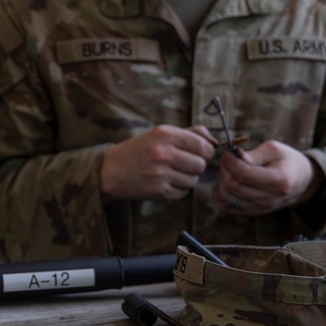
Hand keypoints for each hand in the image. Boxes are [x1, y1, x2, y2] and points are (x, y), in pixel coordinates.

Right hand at [100, 125, 215, 203]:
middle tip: (185, 163)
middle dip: (196, 165)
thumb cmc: (139, 149)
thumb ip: (189, 133)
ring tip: (173, 172)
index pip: (203, 146)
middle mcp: (163, 153)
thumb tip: (214, 140)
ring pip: (193, 180)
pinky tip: (166, 181)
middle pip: (200, 165)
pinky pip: (183, 192)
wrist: (111, 170)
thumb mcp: (160, 133)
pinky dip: (179, 189)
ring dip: (188, 178)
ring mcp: (161, 174)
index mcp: (165, 134)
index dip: (206, 151)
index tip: (200, 152)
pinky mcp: (159, 191)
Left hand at [214, 140, 323, 215]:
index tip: (229, 152)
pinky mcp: (251, 213)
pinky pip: (225, 207)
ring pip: (225, 197)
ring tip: (229, 170)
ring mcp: (260, 209)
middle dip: (224, 169)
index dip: (229, 162)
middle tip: (229, 159)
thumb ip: (253, 154)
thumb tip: (233, 156)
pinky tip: (226, 183)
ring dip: (220, 181)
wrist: (301, 182)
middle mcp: (270, 199)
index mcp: (278, 181)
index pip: (244, 175)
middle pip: (231, 186)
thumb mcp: (274, 149)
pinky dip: (219, 194)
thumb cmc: (287, 161)